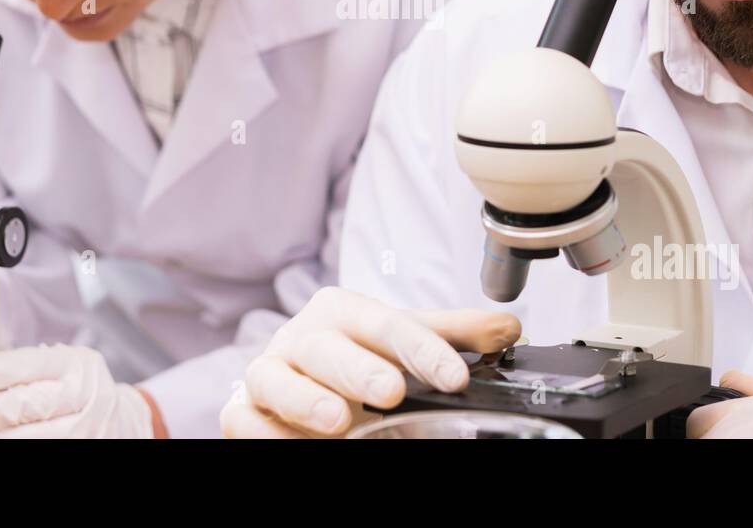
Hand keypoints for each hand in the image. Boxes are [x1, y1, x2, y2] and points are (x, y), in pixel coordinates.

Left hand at [0, 344, 154, 437]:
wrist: (123, 421)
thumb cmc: (80, 393)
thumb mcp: (59, 369)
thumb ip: (18, 370)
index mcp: (77, 364)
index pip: (18, 365)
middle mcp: (86, 395)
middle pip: (17, 405)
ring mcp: (87, 429)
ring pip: (21, 437)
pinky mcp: (83, 448)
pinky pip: (35, 451)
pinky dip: (11, 443)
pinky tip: (1, 438)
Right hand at [221, 286, 520, 438]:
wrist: (299, 379)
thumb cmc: (354, 356)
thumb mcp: (403, 342)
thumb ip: (451, 336)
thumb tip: (508, 328)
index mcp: (342, 310)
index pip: (385, 322)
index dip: (421, 348)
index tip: (455, 376)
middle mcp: (302, 336)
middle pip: (327, 347)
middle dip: (358, 369)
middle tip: (390, 391)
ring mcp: (269, 371)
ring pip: (277, 377)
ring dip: (306, 399)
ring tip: (338, 421)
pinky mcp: (243, 408)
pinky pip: (244, 418)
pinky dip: (265, 432)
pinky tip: (292, 442)